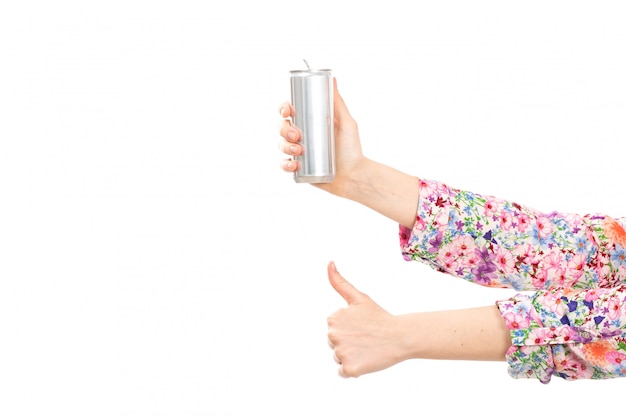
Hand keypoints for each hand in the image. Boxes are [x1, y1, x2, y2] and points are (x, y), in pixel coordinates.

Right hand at [277, 78, 365, 196]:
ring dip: (285, 146)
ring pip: (281, 145)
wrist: (355, 175)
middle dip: (284, 129)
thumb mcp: (346, 123)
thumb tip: (333, 79)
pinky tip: (294, 165)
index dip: (284, 109)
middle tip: (296, 134)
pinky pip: (284, 166)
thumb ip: (339, 103)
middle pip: (282, 127)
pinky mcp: (299, 170)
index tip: (287, 111)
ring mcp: (299, 153)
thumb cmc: (352, 149)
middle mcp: (303, 137)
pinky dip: (285, 165)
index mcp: (311, 123)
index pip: (290, 113)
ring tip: (299, 150)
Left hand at [326, 261, 405, 377]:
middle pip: (334, 344)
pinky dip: (354, 369)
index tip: (362, 326)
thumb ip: (339, 282)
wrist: (401, 336)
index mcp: (332, 319)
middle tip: (366, 337)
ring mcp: (340, 353)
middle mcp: (332, 336)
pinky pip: (343, 372)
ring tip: (368, 348)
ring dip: (352, 356)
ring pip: (339, 358)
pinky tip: (366, 359)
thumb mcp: (359, 298)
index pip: (334, 330)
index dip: (349, 329)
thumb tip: (329, 262)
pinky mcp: (349, 369)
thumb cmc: (380, 317)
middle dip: (348, 343)